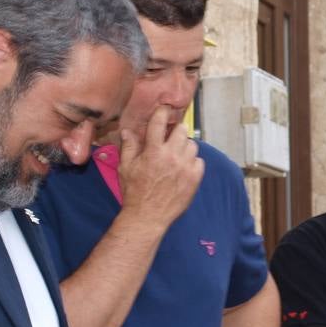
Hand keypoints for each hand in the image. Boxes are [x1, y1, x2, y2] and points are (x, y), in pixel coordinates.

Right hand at [117, 105, 204, 229]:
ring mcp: (185, 167)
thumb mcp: (125, 168)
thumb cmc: (134, 192)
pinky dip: (193, 162)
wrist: (148, 216)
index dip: (162, 113)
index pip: (160, 122)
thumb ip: (129, 147)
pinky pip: (199, 161)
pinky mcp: (195, 178)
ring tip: (176, 154)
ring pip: (192, 145)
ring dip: (184, 146)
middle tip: (170, 137)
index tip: (164, 110)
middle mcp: (172, 156)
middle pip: (182, 130)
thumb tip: (127, 130)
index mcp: (153, 151)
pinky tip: (183, 168)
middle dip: (176, 131)